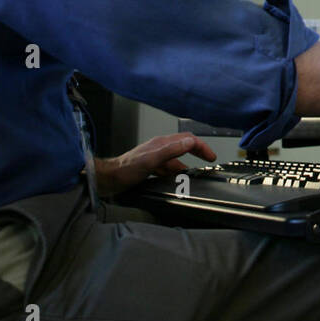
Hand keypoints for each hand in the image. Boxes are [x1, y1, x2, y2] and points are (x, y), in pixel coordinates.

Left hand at [93, 133, 216, 196]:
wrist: (108, 179)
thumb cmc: (126, 170)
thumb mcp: (151, 160)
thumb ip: (171, 150)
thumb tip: (190, 143)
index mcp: (162, 143)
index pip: (188, 140)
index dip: (202, 146)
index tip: (210, 156)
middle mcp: (160, 148)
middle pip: (184, 146)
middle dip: (198, 151)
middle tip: (208, 159)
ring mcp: (155, 157)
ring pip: (177, 159)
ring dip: (187, 164)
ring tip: (195, 174)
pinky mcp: (150, 167)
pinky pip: (168, 168)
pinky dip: (176, 173)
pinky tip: (176, 180)